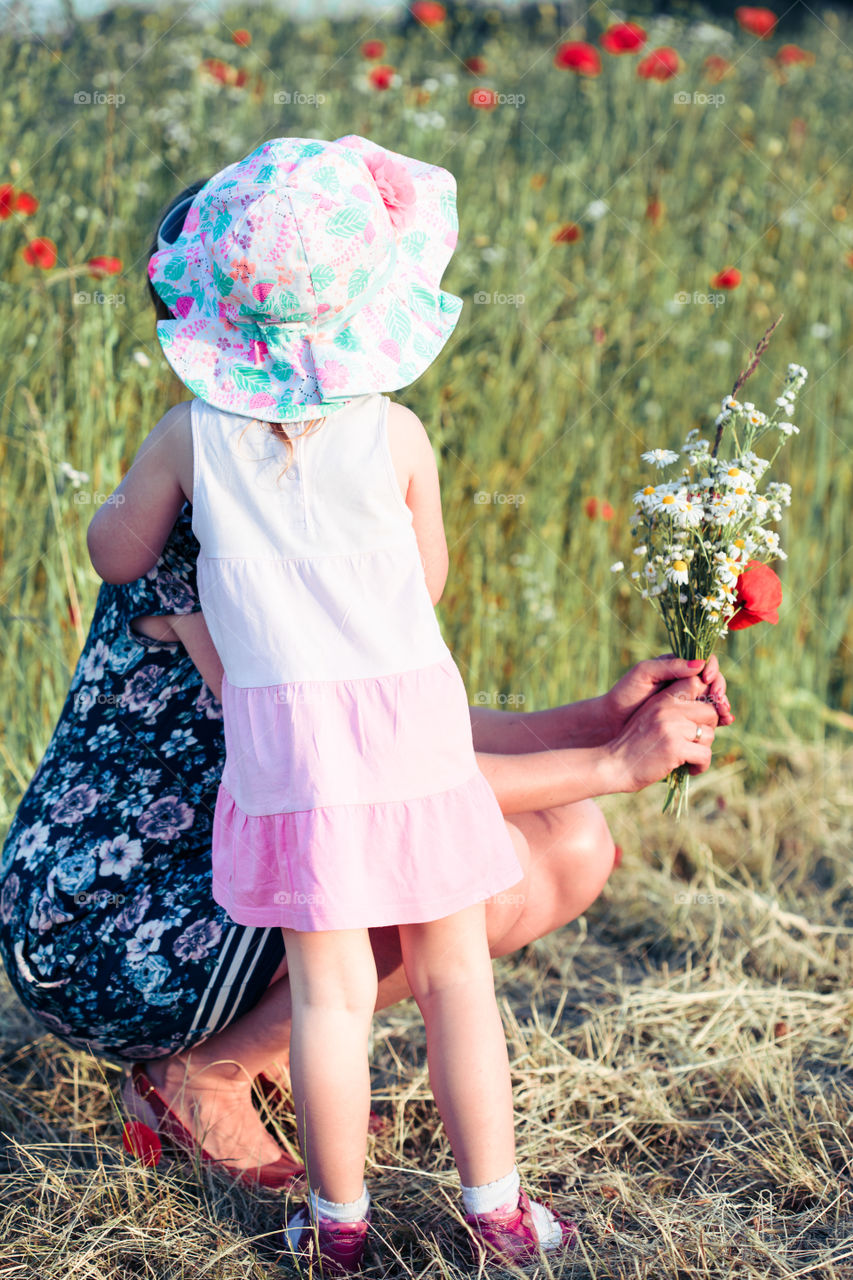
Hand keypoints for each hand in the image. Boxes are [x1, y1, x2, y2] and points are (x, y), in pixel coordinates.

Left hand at [600, 653, 733, 737]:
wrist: (614, 722)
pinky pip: (708, 717)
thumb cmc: (626, 694)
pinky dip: (719, 719)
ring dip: (723, 705)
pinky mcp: (687, 720)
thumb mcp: (643, 674)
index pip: (704, 663)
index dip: (711, 670)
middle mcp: (686, 683)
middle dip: (720, 690)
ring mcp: (687, 702)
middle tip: (719, 701)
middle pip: (713, 682)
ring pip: (713, 700)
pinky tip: (726, 723)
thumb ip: (669, 666)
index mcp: (677, 667)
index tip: (707, 680)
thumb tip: (699, 664)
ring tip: (725, 714)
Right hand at [606, 675, 720, 793]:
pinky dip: (701, 765)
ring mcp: (671, 726)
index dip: (707, 700)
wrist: (613, 765)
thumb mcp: (650, 717)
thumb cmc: (634, 745)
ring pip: (710, 734)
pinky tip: (691, 769)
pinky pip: (705, 754)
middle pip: (710, 711)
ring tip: (690, 758)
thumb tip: (710, 710)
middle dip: (708, 729)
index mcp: (662, 698)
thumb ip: (672, 710)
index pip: (696, 683)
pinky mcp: (674, 747)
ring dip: (703, 749)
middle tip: (695, 742)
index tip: (703, 718)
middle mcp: (668, 708)